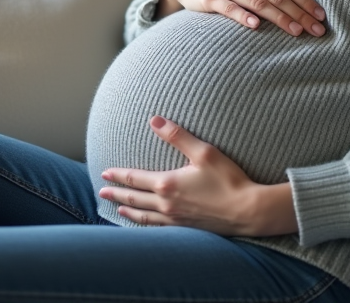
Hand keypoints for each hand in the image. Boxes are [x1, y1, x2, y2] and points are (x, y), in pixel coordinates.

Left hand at [99, 116, 297, 236]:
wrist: (247, 211)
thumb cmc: (228, 180)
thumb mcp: (204, 152)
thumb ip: (177, 136)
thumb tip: (154, 120)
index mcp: (167, 184)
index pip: (135, 179)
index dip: (119, 175)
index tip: (105, 173)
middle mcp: (167, 204)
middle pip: (134, 199)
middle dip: (116, 194)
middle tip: (102, 192)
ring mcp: (175, 220)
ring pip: (143, 216)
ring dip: (128, 211)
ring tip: (117, 209)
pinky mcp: (186, 229)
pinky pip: (158, 228)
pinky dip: (145, 224)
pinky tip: (144, 224)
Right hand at [160, 0, 326, 36]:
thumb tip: (299, 3)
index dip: (305, 0)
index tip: (321, 16)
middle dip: (300, 13)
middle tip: (317, 30)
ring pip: (258, 2)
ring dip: (280, 18)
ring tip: (297, 31)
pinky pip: (230, 8)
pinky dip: (244, 16)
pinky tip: (256, 26)